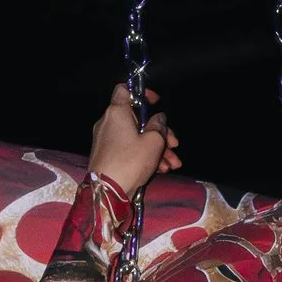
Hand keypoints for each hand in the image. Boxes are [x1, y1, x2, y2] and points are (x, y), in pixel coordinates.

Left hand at [88, 83, 180, 199]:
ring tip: (172, 164)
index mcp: (117, 112)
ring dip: (156, 148)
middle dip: (159, 131)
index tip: (156, 103)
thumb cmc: (130, 161)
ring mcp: (107, 140)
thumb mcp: (153, 142)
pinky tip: (161, 170)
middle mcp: (108, 123)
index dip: (142, 92)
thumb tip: (159, 118)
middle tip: (174, 144)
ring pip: (136, 137)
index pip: (125, 90)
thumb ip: (159, 126)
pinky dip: (144, 156)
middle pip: (137, 119)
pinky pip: (129, 149)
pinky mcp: (108, 155)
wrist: (107, 191)